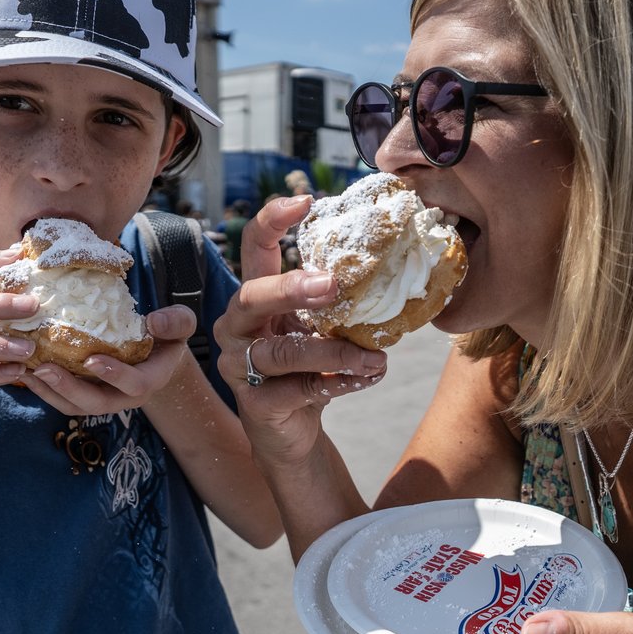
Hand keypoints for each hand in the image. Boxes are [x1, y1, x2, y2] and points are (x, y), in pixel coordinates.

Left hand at [20, 304, 196, 415]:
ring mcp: (103, 398)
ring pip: (74, 406)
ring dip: (49, 391)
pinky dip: (43, 388)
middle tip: (45, 369)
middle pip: (95, 403)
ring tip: (27, 371)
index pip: (134, 384)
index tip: (92, 359)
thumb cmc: (168, 336)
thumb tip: (154, 322)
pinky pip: (62, 399)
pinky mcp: (85, 395)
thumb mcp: (182, 324)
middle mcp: (124, 396)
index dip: (114, 375)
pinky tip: (24, 370)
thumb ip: (176, 322)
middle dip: (69, 389)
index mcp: (150, 379)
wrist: (157, 353)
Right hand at [214, 195, 387, 465]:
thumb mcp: (319, 329)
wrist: (291, 431)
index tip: (308, 202)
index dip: (272, 219)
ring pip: (283, 352)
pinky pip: (300, 390)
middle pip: (252, 296)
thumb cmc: (307, 369)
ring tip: (376, 357)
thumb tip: (395, 270)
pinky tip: (367, 377)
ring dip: (334, 353)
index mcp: (254, 298)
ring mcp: (239, 366)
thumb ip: (337, 304)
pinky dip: (340, 383)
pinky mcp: (256, 404)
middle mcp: (237, 327)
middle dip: (292, 288)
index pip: (252, 247)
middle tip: (333, 285)